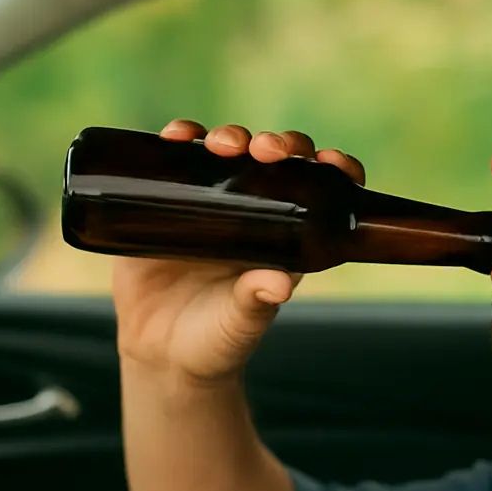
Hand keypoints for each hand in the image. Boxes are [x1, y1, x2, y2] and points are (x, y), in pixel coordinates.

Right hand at [112, 118, 365, 383]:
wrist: (159, 355)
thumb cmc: (214, 342)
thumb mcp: (240, 323)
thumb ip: (257, 302)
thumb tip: (281, 283)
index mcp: (285, 236)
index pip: (319, 190)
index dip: (332, 169)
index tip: (330, 161)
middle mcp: (251, 212)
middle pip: (274, 161)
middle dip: (277, 144)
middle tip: (267, 150)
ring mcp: (208, 204)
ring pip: (226, 153)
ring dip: (229, 137)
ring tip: (223, 145)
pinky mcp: (165, 203)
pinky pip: (174, 161)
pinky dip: (178, 140)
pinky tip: (176, 135)